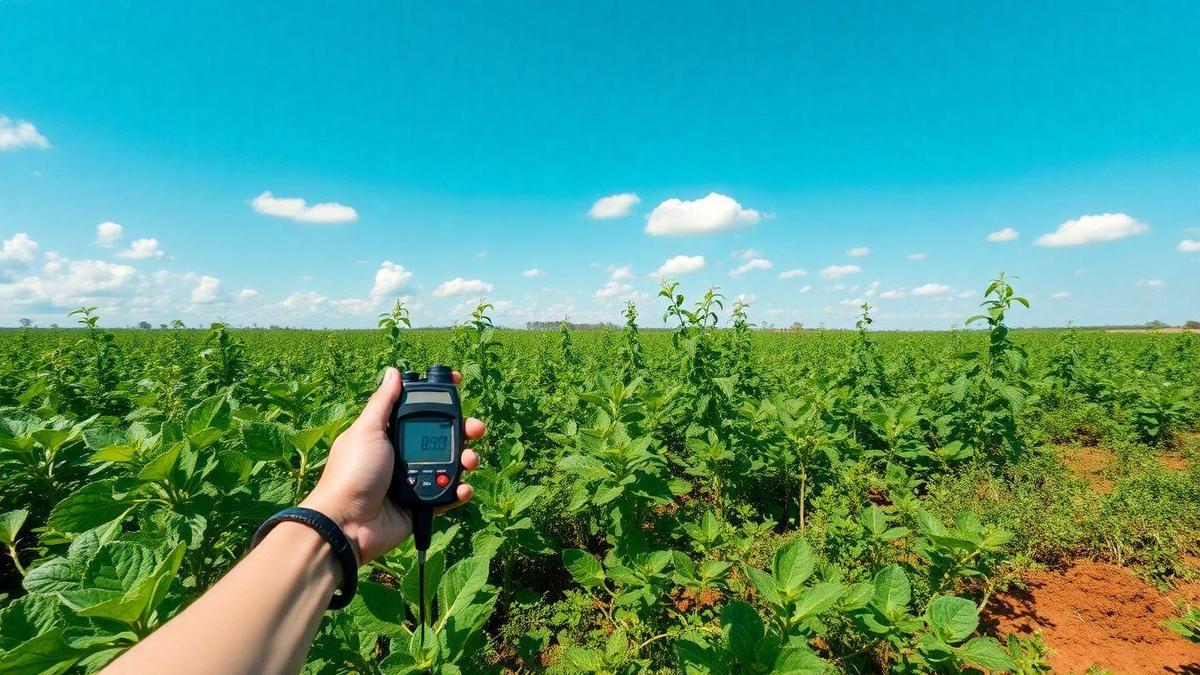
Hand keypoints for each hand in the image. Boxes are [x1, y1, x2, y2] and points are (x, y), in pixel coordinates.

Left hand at [299, 367, 483, 564]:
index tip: (458, 384)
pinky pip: (447, 496)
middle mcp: (403, 455)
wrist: (347, 523)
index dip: (439, 398)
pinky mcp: (421, 506)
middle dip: (463, 430)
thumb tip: (393, 371)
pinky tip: (463, 489)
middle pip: (442, 437)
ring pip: (450, 465)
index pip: (419, 410)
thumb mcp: (367, 431)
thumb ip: (383, 403)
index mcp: (389, 434)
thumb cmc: (352, 473)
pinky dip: (459, 492)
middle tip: (476, 429)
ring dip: (466, 460)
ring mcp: (414, 480)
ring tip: (471, 461)